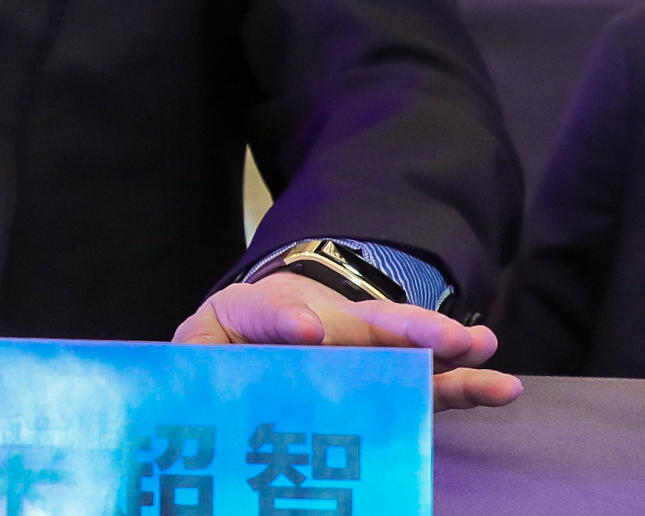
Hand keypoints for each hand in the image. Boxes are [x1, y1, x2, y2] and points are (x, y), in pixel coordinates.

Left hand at [176, 271, 522, 410]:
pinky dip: (463, 384)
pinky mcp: (389, 378)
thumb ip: (198, 360)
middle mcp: (322, 324)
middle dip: (404, 329)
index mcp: (259, 314)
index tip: (308, 330)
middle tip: (446, 337)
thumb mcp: (200, 346)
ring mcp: (362, 349)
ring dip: (447, 347)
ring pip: (408, 346)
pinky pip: (429, 382)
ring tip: (482, 346)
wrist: (254, 331)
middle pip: (364, 323)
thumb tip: (209, 375)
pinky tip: (500, 385)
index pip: (269, 313)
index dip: (285, 320)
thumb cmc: (227, 342)